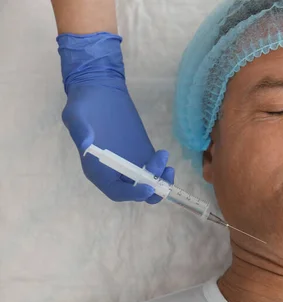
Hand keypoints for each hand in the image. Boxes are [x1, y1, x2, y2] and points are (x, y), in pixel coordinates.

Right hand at [58, 32, 173, 202]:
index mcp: (97, 169)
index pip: (116, 191)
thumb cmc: (83, 103)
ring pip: (147, 183)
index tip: (147, 187)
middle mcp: (114, 171)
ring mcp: (130, 162)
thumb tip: (86, 146)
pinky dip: (161, 169)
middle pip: (135, 191)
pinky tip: (165, 157)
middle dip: (152, 188)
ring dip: (160, 181)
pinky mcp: (141, 152)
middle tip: (163, 171)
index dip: (132, 194)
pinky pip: (153, 169)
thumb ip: (80, 130)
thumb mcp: (75, 113)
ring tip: (169, 167)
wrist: (99, 88)